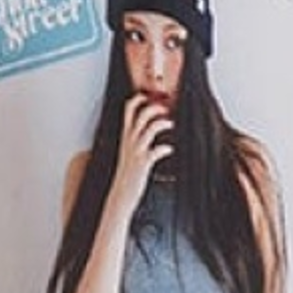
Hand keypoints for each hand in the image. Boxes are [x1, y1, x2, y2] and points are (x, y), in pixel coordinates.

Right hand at [107, 95, 172, 218]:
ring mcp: (136, 152)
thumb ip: (135, 141)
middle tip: (164, 109)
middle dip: (153, 108)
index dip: (137, 100)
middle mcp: (130, 142)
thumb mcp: (128, 154)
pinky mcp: (143, 164)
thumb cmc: (128, 175)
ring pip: (148, 129)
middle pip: (140, 116)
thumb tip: (145, 131)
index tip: (147, 96)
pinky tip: (170, 150)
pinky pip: (155, 151)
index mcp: (126, 138)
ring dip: (161, 123)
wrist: (121, 196)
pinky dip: (165, 148)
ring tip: (171, 124)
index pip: (128, 112)